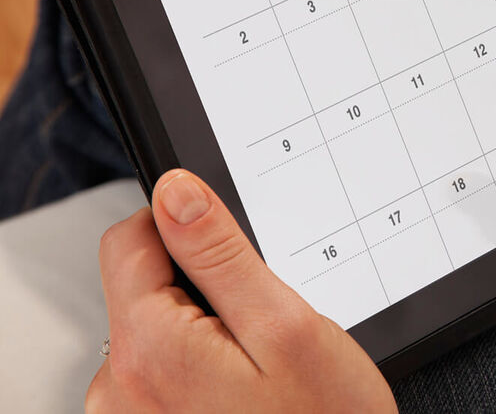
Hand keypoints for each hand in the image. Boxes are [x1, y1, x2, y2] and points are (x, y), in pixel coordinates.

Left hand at [86, 169, 395, 412]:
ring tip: (258, 377)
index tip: (236, 260)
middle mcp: (118, 392)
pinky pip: (161, 378)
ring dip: (203, 339)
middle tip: (263, 334)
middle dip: (204, 294)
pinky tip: (243, 400)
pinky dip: (199, 376)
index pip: (131, 240)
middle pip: (143, 291)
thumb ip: (221, 254)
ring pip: (156, 335)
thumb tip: (174, 192)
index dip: (189, 231)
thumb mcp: (287, 326)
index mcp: (150, 350)